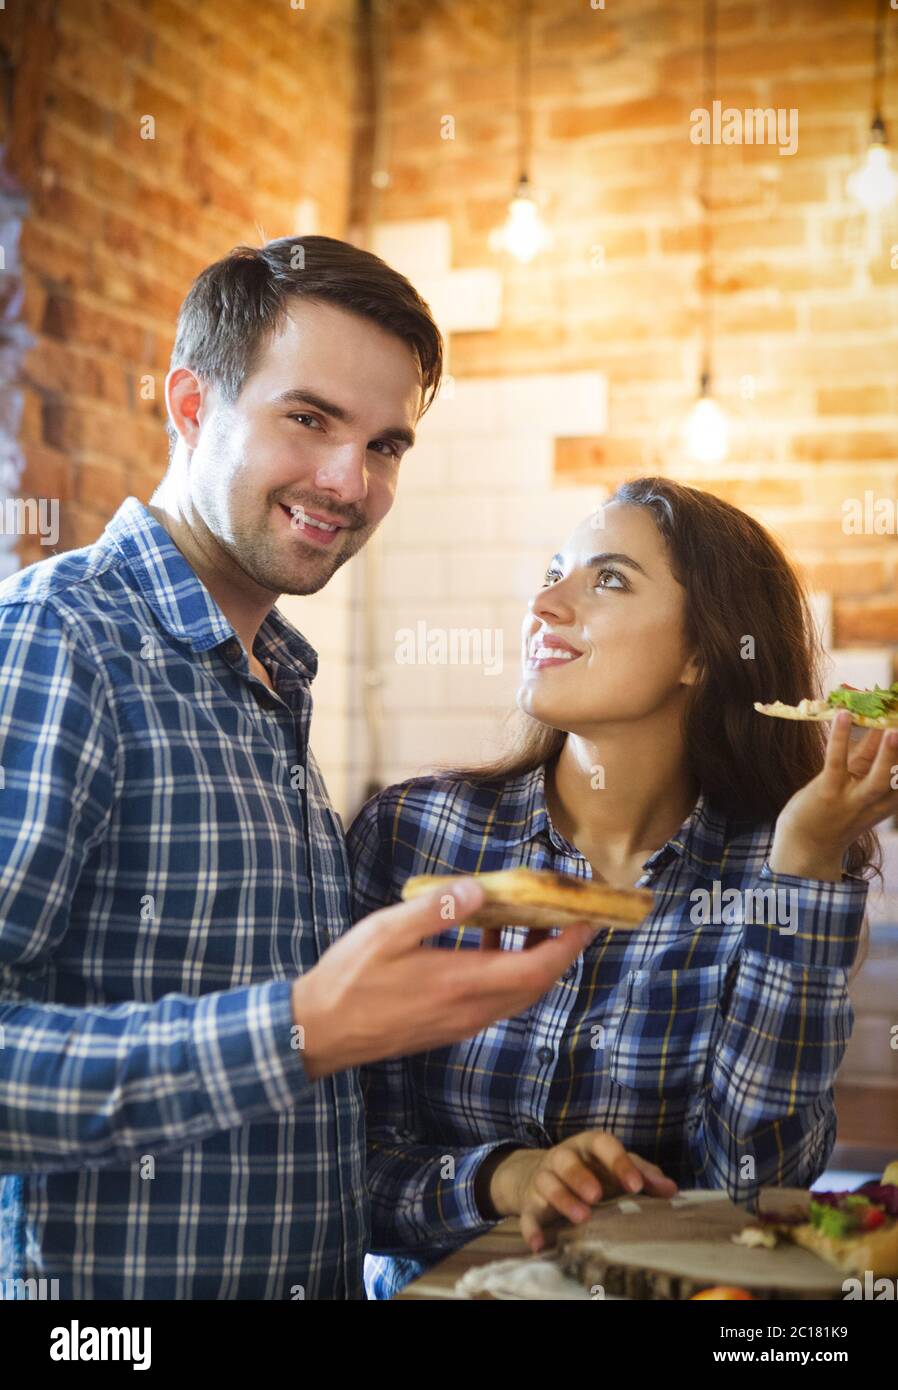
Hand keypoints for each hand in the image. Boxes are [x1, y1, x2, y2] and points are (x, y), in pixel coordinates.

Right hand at [290, 879, 595, 1078]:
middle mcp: (470, 1010)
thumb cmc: (350, 979)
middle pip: (536, 984)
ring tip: (532, 920)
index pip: (537, 969)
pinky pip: (495, 999)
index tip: (590, 919)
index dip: (570, 945)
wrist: (320, 1031)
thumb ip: (438, 909)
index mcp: (462, 984)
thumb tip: (480, 889)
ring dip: (534, 961)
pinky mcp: (448, 1027)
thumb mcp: (389, 932)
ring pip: (517, 994)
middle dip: (562, 951)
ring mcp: (461, 1022)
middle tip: (572, 915)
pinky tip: (487, 941)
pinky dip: (507, 971)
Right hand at [486, 1131, 677, 1251]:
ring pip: (547, 1184)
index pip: (602, 1144)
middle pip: (566, 1160)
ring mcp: (542, 1180)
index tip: (635, 1184)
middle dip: (580, 1177)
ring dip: (562, 1200)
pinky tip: (540, 1246)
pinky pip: (527, 1216)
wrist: (538, 1175)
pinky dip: (531, 1230)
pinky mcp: (529, 1204)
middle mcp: (561, 1158)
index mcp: (587, 1146)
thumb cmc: (590, 1171)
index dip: (618, 1162)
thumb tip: (672, 1190)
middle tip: (598, 1196)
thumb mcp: (614, 1167)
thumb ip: (642, 1174)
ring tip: (582, 1218)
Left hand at [770, 712, 897, 880]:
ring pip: (876, 779)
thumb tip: (874, 722)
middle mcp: (876, 802)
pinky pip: (837, 762)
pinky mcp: (828, 792)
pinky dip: (840, 738)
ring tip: (892, 730)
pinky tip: (843, 716)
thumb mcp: (857, 786)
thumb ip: (867, 757)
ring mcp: (852, 799)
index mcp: (888, 800)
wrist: (806, 846)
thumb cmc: (833, 810)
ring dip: (886, 754)